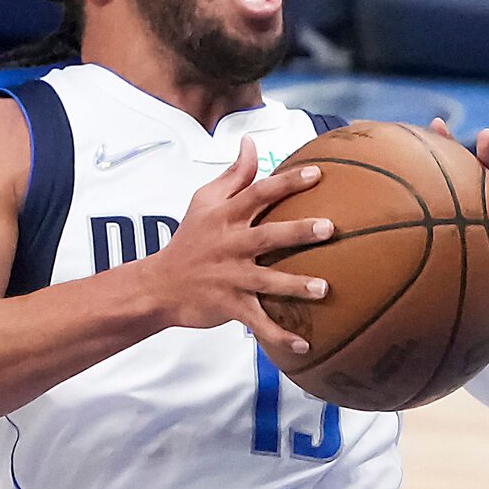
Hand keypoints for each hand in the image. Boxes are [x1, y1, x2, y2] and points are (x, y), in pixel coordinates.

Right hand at [141, 137, 331, 353]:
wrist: (160, 286)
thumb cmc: (189, 240)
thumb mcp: (204, 202)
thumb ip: (233, 175)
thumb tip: (251, 143)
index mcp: (227, 217)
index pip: (259, 193)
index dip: (287, 182)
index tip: (317, 174)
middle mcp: (232, 244)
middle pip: (269, 235)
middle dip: (298, 231)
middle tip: (329, 228)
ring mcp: (232, 277)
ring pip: (267, 280)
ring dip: (295, 285)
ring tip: (324, 289)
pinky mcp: (230, 305)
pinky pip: (259, 322)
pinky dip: (279, 335)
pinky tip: (305, 345)